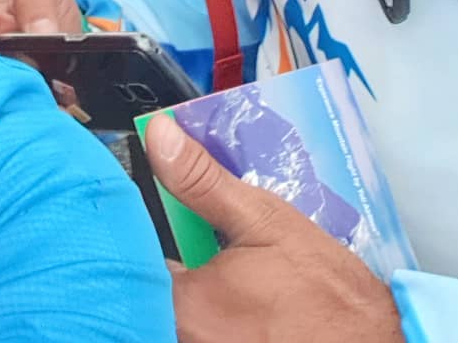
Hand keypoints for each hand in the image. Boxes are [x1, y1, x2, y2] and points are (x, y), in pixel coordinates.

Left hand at [144, 114, 401, 342]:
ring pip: (171, 315)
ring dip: (181, 290)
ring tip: (216, 265)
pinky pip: (198, 330)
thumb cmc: (326, 291)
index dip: (133, 235)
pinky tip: (236, 299)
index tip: (143, 214)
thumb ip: (202, 181)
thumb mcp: (265, 220)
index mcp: (186, 306)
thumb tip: (159, 135)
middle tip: (185, 239)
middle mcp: (188, 340)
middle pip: (148, 294)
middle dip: (155, 264)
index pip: (131, 264)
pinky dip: (205, 315)